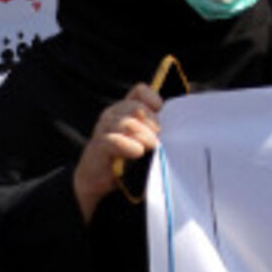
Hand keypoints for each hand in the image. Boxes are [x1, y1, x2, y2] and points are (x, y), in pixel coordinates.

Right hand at [72, 83, 162, 221]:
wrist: (95, 179)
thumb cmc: (124, 156)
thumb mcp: (142, 139)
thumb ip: (153, 128)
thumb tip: (176, 126)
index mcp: (124, 109)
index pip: (139, 91)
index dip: (151, 98)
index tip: (160, 110)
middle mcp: (112, 114)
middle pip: (136, 108)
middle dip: (152, 123)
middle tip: (158, 138)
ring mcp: (103, 129)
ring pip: (127, 123)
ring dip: (144, 136)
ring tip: (152, 147)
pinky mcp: (98, 146)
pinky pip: (114, 140)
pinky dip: (129, 146)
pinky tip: (138, 152)